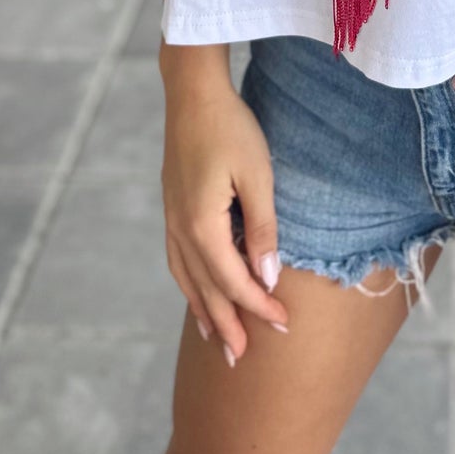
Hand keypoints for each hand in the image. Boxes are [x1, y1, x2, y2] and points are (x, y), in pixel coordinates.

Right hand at [161, 62, 291, 362]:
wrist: (192, 92)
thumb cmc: (231, 127)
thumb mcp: (257, 174)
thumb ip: (261, 228)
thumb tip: (266, 277)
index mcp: (202, 225)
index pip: (234, 280)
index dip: (258, 307)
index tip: (283, 326)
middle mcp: (181, 229)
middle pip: (206, 289)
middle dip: (228, 325)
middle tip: (243, 361)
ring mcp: (172, 218)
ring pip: (188, 279)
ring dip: (204, 311)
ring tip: (217, 341)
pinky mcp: (172, 207)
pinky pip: (178, 260)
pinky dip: (189, 285)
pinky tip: (197, 291)